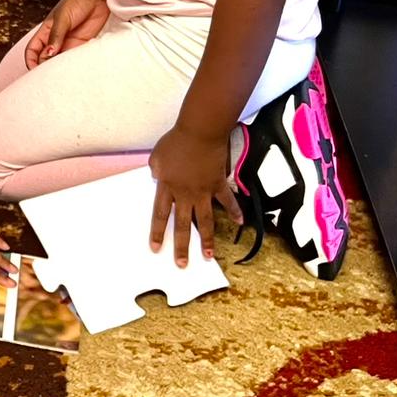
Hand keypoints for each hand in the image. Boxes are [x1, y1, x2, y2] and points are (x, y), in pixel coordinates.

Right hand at [26, 0, 109, 67]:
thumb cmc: (77, 1)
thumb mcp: (62, 18)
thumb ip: (56, 36)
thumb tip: (49, 53)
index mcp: (45, 32)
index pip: (32, 50)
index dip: (30, 60)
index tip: (34, 70)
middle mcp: (55, 39)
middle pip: (45, 58)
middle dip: (45, 67)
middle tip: (50, 75)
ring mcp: (68, 43)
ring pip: (60, 61)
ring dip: (60, 68)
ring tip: (62, 73)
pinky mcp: (82, 45)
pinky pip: (74, 58)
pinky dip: (73, 65)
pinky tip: (74, 67)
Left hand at [149, 124, 243, 264]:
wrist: (199, 132)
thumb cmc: (176, 142)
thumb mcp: (157, 157)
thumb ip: (156, 171)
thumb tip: (158, 178)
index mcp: (167, 187)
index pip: (160, 215)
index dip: (158, 233)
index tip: (156, 249)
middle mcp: (185, 194)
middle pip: (182, 225)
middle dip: (181, 246)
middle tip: (182, 263)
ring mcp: (203, 191)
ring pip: (205, 221)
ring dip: (206, 239)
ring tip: (208, 256)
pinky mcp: (218, 184)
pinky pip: (227, 201)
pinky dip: (235, 212)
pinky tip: (240, 223)